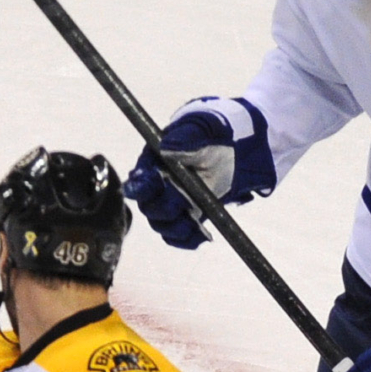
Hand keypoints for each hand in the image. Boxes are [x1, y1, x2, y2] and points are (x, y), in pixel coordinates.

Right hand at [123, 98, 275, 250]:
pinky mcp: (185, 217)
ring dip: (177, 229)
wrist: (231, 149)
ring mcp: (170, 203)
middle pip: (150, 208)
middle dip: (165, 211)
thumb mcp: (200, 131)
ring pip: (163, 225)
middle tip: (185, 207)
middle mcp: (157, 186)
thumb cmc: (210, 135)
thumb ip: (184, 139)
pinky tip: (202, 236)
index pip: (139, 181)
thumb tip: (168, 148)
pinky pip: (179, 237)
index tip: (151, 190)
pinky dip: (188, 240)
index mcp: (153, 163)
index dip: (141, 188)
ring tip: (194, 225)